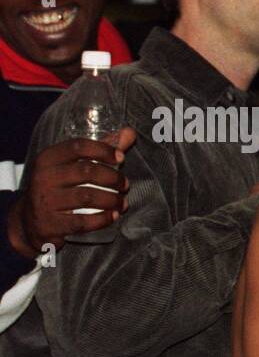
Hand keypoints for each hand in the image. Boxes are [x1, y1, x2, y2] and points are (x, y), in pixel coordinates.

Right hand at [7, 127, 134, 256]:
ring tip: (122, 202)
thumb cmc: (58, 188)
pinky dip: (103, 219)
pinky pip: (83, 221)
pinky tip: (113, 216)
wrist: (30, 221)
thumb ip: (100, 151)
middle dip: (113, 178)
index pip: (78, 146)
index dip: (103, 150)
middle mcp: (44, 177)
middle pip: (87, 171)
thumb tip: (130, 132)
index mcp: (48, 159)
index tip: (121, 158)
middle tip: (125, 185)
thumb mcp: (71, 166)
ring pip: (87, 197)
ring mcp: (45, 201)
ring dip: (112, 200)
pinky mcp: (50, 224)